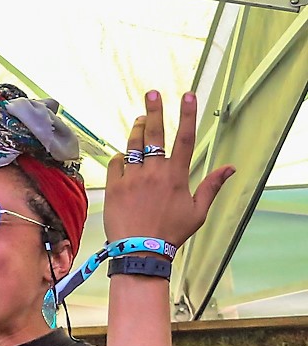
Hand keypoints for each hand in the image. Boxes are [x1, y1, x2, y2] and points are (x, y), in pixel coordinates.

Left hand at [104, 90, 234, 246]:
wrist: (140, 251)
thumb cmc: (171, 233)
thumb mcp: (198, 211)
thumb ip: (212, 186)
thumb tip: (231, 168)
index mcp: (176, 175)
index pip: (184, 137)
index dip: (187, 114)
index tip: (188, 95)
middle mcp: (154, 172)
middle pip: (154, 134)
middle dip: (154, 110)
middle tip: (152, 93)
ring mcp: (132, 178)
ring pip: (133, 146)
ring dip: (136, 130)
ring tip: (139, 120)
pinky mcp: (114, 188)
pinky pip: (116, 163)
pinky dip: (120, 158)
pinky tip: (124, 157)